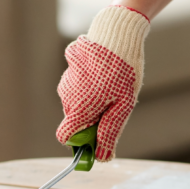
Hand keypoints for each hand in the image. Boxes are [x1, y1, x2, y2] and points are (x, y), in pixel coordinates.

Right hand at [56, 5, 149, 161]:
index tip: (95, 139)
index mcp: (78, 108)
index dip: (80, 143)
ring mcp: (67, 79)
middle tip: (115, 107)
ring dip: (92, 101)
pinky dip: (90, 84)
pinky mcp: (70, 66)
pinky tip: (106, 72)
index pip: (66, 137)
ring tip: (113, 85)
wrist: (116, 31)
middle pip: (75, 119)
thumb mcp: (123, 106)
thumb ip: (110, 133)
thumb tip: (102, 157)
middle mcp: (67, 95)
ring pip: (77, 101)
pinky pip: (78, 83)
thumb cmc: (123, 70)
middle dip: (91, 120)